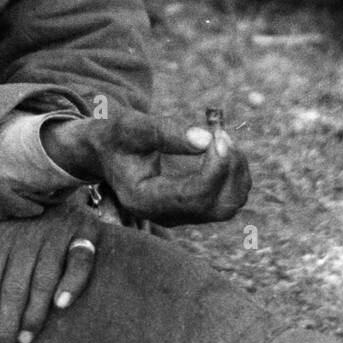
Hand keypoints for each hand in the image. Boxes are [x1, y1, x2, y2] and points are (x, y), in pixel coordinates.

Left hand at [0, 204, 99, 342]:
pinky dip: (72, 282)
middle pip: (11, 289)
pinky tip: (62, 305)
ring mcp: (55, 234)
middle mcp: (24, 236)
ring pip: (43, 280)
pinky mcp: (83, 233)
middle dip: (4, 327)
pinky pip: (80, 261)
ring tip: (24, 340)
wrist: (53, 175)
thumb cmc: (10, 214)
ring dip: (34, 313)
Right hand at [42, 113, 251, 224]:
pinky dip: (234, 173)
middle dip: (228, 170)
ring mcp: (181, 215)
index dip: (215, 168)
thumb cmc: (116, 137)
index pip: (194, 196)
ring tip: (221, 137)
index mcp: (144, 200)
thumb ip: (165, 132)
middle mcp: (165, 215)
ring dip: (235, 170)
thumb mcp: (132, 127)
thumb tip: (206, 138)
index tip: (218, 136)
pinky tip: (221, 148)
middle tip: (222, 134)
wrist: (106, 151)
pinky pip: (229, 197)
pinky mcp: (193, 207)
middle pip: (218, 206)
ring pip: (229, 204)